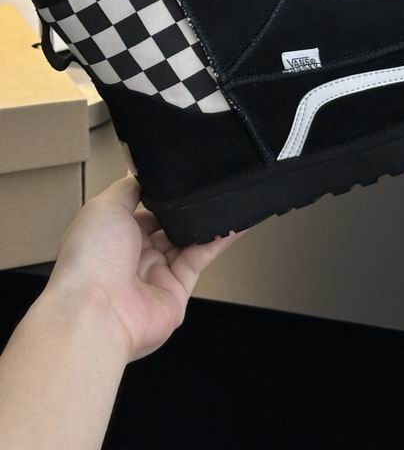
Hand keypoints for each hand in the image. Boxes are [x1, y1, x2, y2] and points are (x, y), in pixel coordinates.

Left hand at [45, 176, 241, 361]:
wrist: (97, 310)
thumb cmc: (91, 257)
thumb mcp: (104, 207)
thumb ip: (128, 188)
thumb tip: (141, 173)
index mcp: (112, 235)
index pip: (142, 209)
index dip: (160, 194)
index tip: (180, 176)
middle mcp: (133, 255)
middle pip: (166, 226)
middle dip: (183, 209)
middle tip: (206, 185)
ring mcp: (156, 274)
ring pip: (187, 241)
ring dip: (205, 223)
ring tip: (226, 199)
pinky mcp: (178, 291)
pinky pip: (200, 259)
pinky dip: (217, 241)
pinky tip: (233, 224)